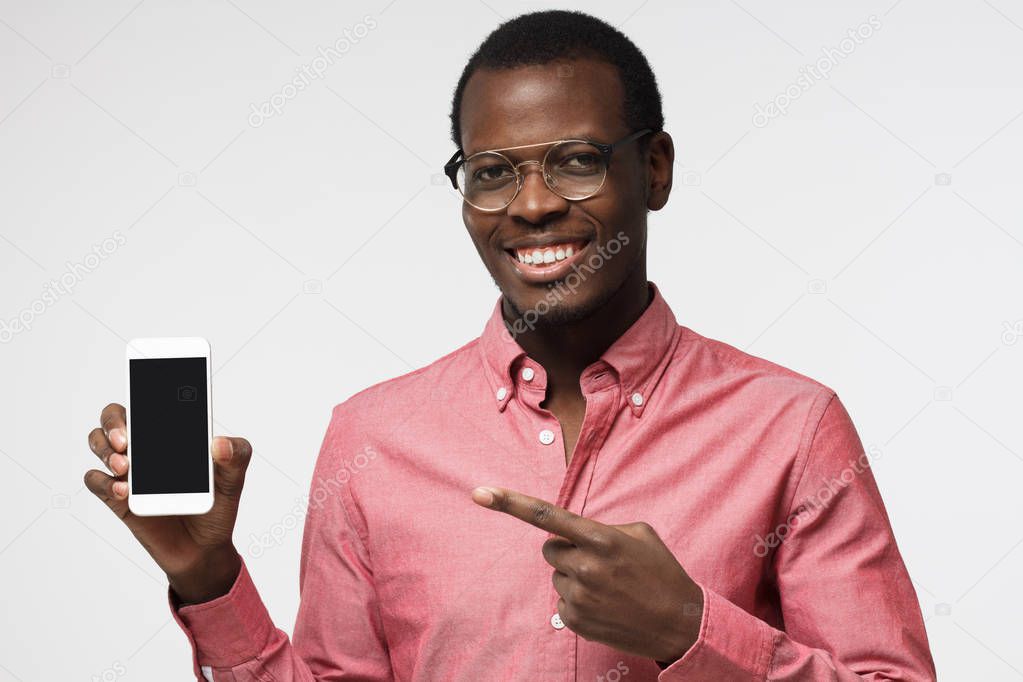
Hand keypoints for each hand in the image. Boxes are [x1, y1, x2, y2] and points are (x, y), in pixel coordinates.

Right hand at [85, 403, 250, 603]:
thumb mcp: (234, 480)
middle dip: (114, 421)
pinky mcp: (117, 498)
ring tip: (126, 466)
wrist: (205, 548)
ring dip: (105, 449)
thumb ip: (236, 456)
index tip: (144, 389)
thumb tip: (219, 443)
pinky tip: (124, 490)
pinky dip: (103, 481)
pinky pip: (96, 481)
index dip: (142, 389)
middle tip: (128, 439)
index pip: (150, 402)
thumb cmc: (217, 505)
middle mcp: (145, 448)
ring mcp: (129, 472)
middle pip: (114, 418)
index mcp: (171, 434)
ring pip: (99, 444)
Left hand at [471, 486, 702, 664]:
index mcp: (601, 539)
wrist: (679, 623)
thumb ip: (602, 527)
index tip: (481, 493)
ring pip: (557, 575)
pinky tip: (605, 605)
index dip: (510, 503)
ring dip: (575, 577)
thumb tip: (575, 533)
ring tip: (608, 586)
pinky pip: (562, 602)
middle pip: (550, 548)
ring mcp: (580, 597)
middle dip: (566, 550)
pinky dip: (579, 601)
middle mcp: (586, 567)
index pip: (546, 516)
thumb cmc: (661, 572)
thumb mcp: (641, 534)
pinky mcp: (576, 622)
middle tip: (597, 560)